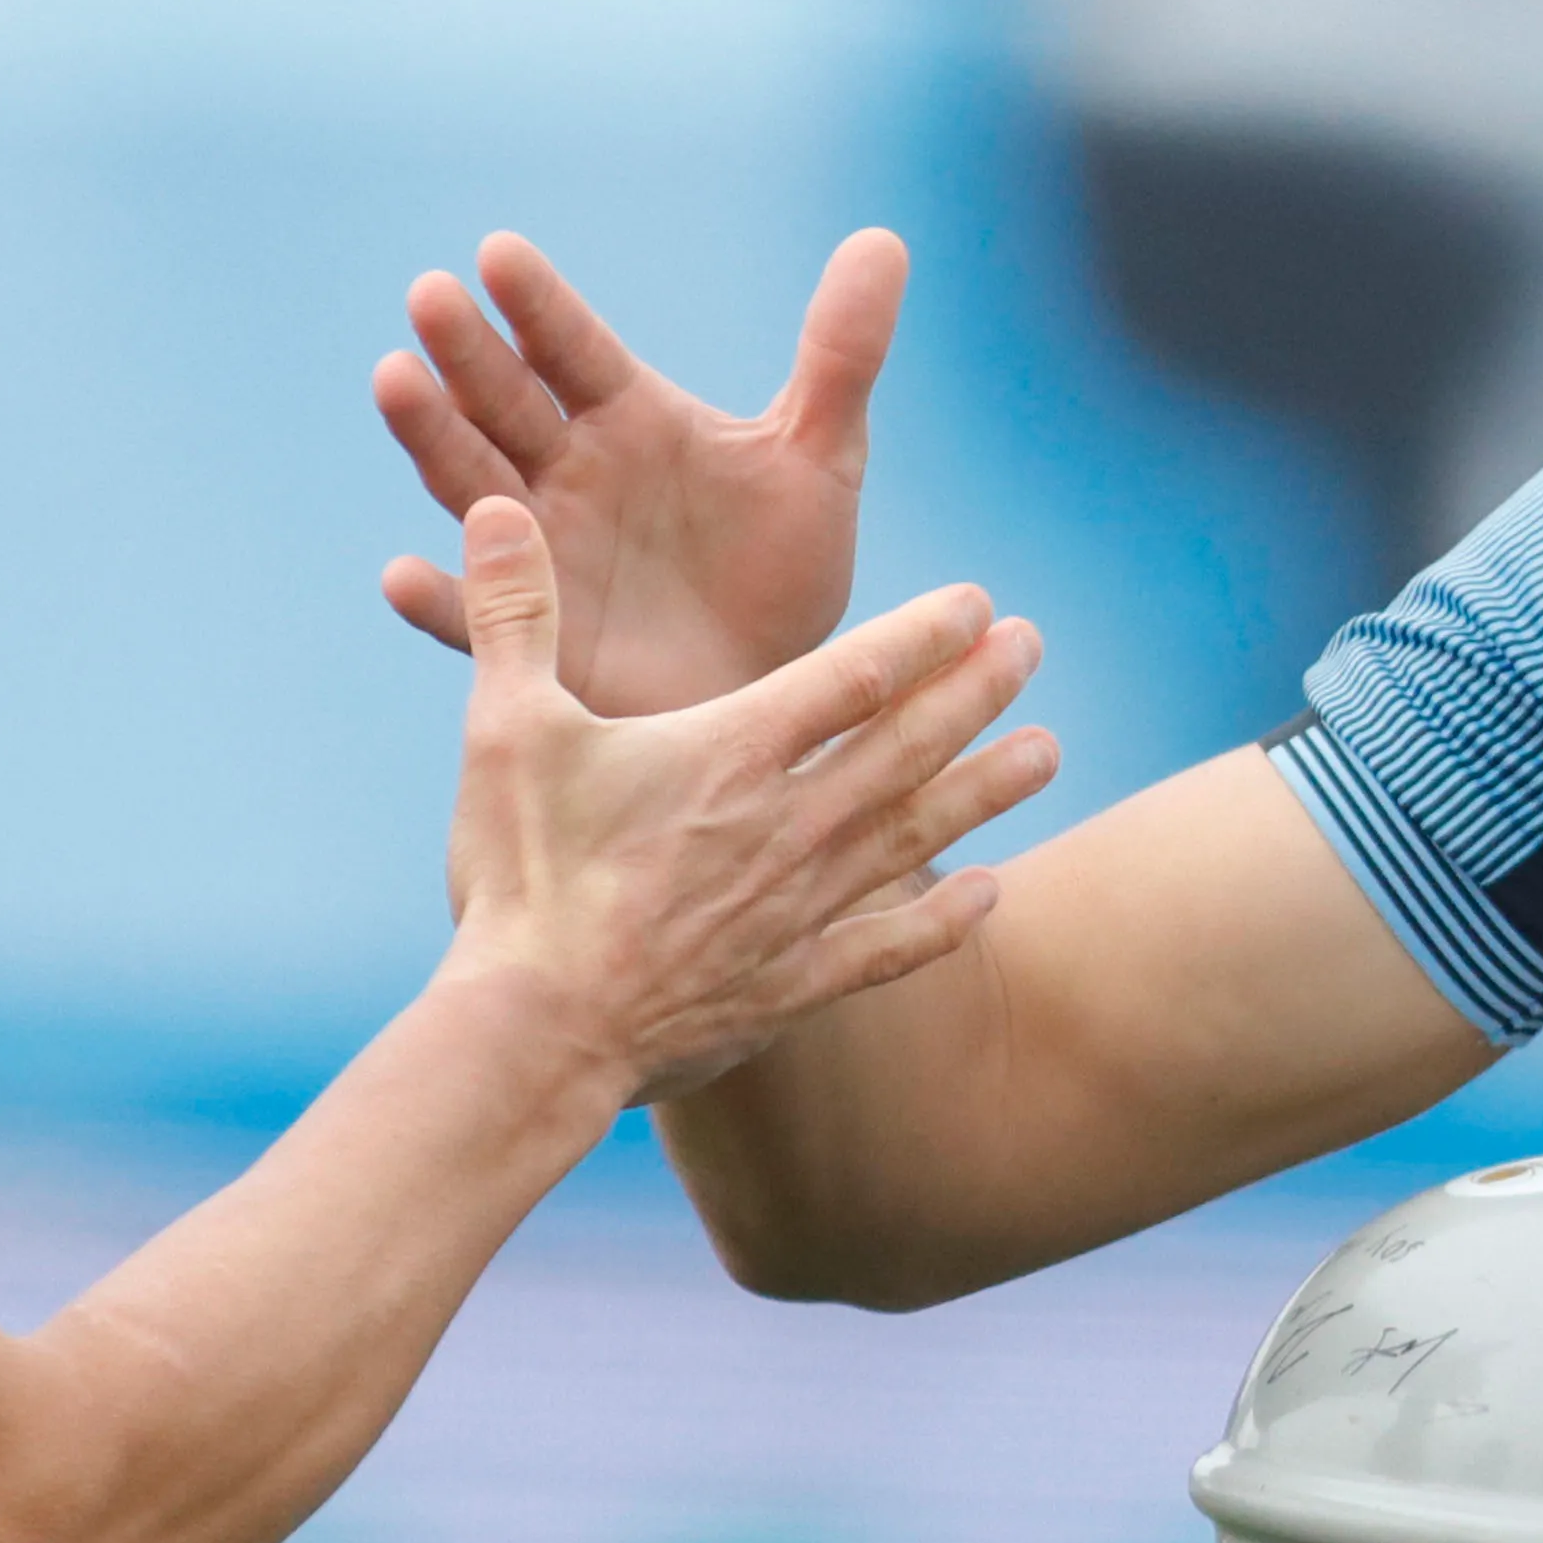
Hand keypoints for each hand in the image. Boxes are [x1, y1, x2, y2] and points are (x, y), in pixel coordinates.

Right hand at [374, 229, 894, 717]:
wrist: (774, 693)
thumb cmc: (783, 569)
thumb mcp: (820, 457)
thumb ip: (840, 355)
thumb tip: (883, 242)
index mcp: (626, 418)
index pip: (573, 348)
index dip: (539, 305)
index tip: (500, 252)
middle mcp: (566, 471)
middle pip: (505, 402)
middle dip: (467, 353)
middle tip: (430, 297)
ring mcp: (537, 551)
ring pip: (472, 484)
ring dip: (432, 435)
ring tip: (393, 378)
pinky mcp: (530, 637)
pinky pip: (473, 616)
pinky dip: (438, 600)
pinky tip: (402, 577)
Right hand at [424, 497, 1054, 1100]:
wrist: (536, 1033)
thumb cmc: (522, 878)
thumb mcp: (505, 730)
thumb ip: (515, 613)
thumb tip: (493, 509)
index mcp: (730, 755)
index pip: (853, 677)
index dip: (922, 635)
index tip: (977, 603)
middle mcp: (787, 826)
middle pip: (908, 746)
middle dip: (976, 689)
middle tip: (1034, 646)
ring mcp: (799, 911)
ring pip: (918, 836)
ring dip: (988, 789)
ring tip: (1049, 751)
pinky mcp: (791, 987)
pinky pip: (888, 948)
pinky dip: (944, 921)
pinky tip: (993, 896)